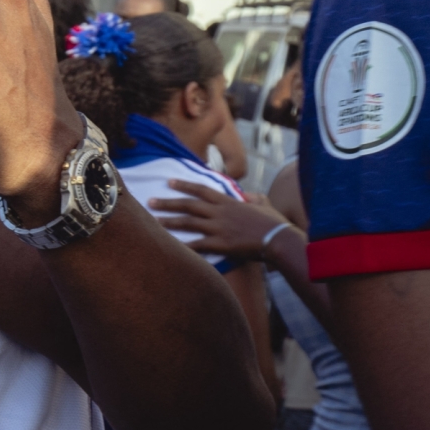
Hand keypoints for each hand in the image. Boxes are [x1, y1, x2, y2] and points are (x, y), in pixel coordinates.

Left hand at [147, 181, 291, 259]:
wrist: (280, 239)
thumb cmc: (274, 223)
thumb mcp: (264, 204)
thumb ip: (254, 198)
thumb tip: (248, 195)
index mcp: (228, 202)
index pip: (201, 190)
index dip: (184, 185)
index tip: (169, 182)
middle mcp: (219, 213)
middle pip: (188, 205)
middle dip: (168, 202)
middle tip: (150, 201)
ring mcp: (218, 228)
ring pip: (188, 223)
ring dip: (169, 222)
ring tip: (153, 221)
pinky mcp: (220, 244)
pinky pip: (197, 245)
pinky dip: (183, 246)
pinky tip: (171, 247)